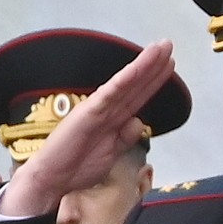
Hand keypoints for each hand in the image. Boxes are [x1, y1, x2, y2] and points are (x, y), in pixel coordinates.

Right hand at [0, 43, 180, 223]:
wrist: (52, 179)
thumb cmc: (76, 166)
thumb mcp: (111, 153)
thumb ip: (125, 137)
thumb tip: (139, 122)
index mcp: (113, 119)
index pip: (137, 95)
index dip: (154, 79)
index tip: (170, 64)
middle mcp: (107, 110)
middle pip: (135, 85)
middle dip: (153, 65)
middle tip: (168, 44)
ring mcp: (97, 110)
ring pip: (125, 84)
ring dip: (143, 65)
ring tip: (159, 48)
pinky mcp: (88, 114)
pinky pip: (109, 95)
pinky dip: (122, 81)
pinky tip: (136, 69)